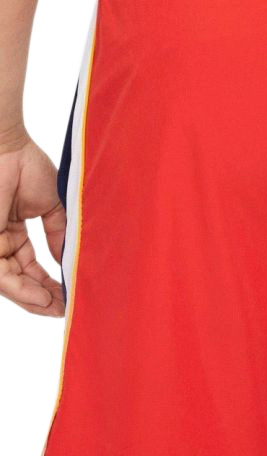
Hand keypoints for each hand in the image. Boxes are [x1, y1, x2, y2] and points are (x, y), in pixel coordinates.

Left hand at [0, 133, 65, 316]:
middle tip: (68, 310)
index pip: (30, 268)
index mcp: (10, 233)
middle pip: (21, 281)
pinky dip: (24, 291)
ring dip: (36, 300)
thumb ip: (58, 235)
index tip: (71, 295)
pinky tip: (45, 299)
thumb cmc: (23, 165)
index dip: (49, 284)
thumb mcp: (50, 207)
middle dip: (43, 299)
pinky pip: (2, 277)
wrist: (5, 145)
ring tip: (60, 309)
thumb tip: (68, 262)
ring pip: (11, 284)